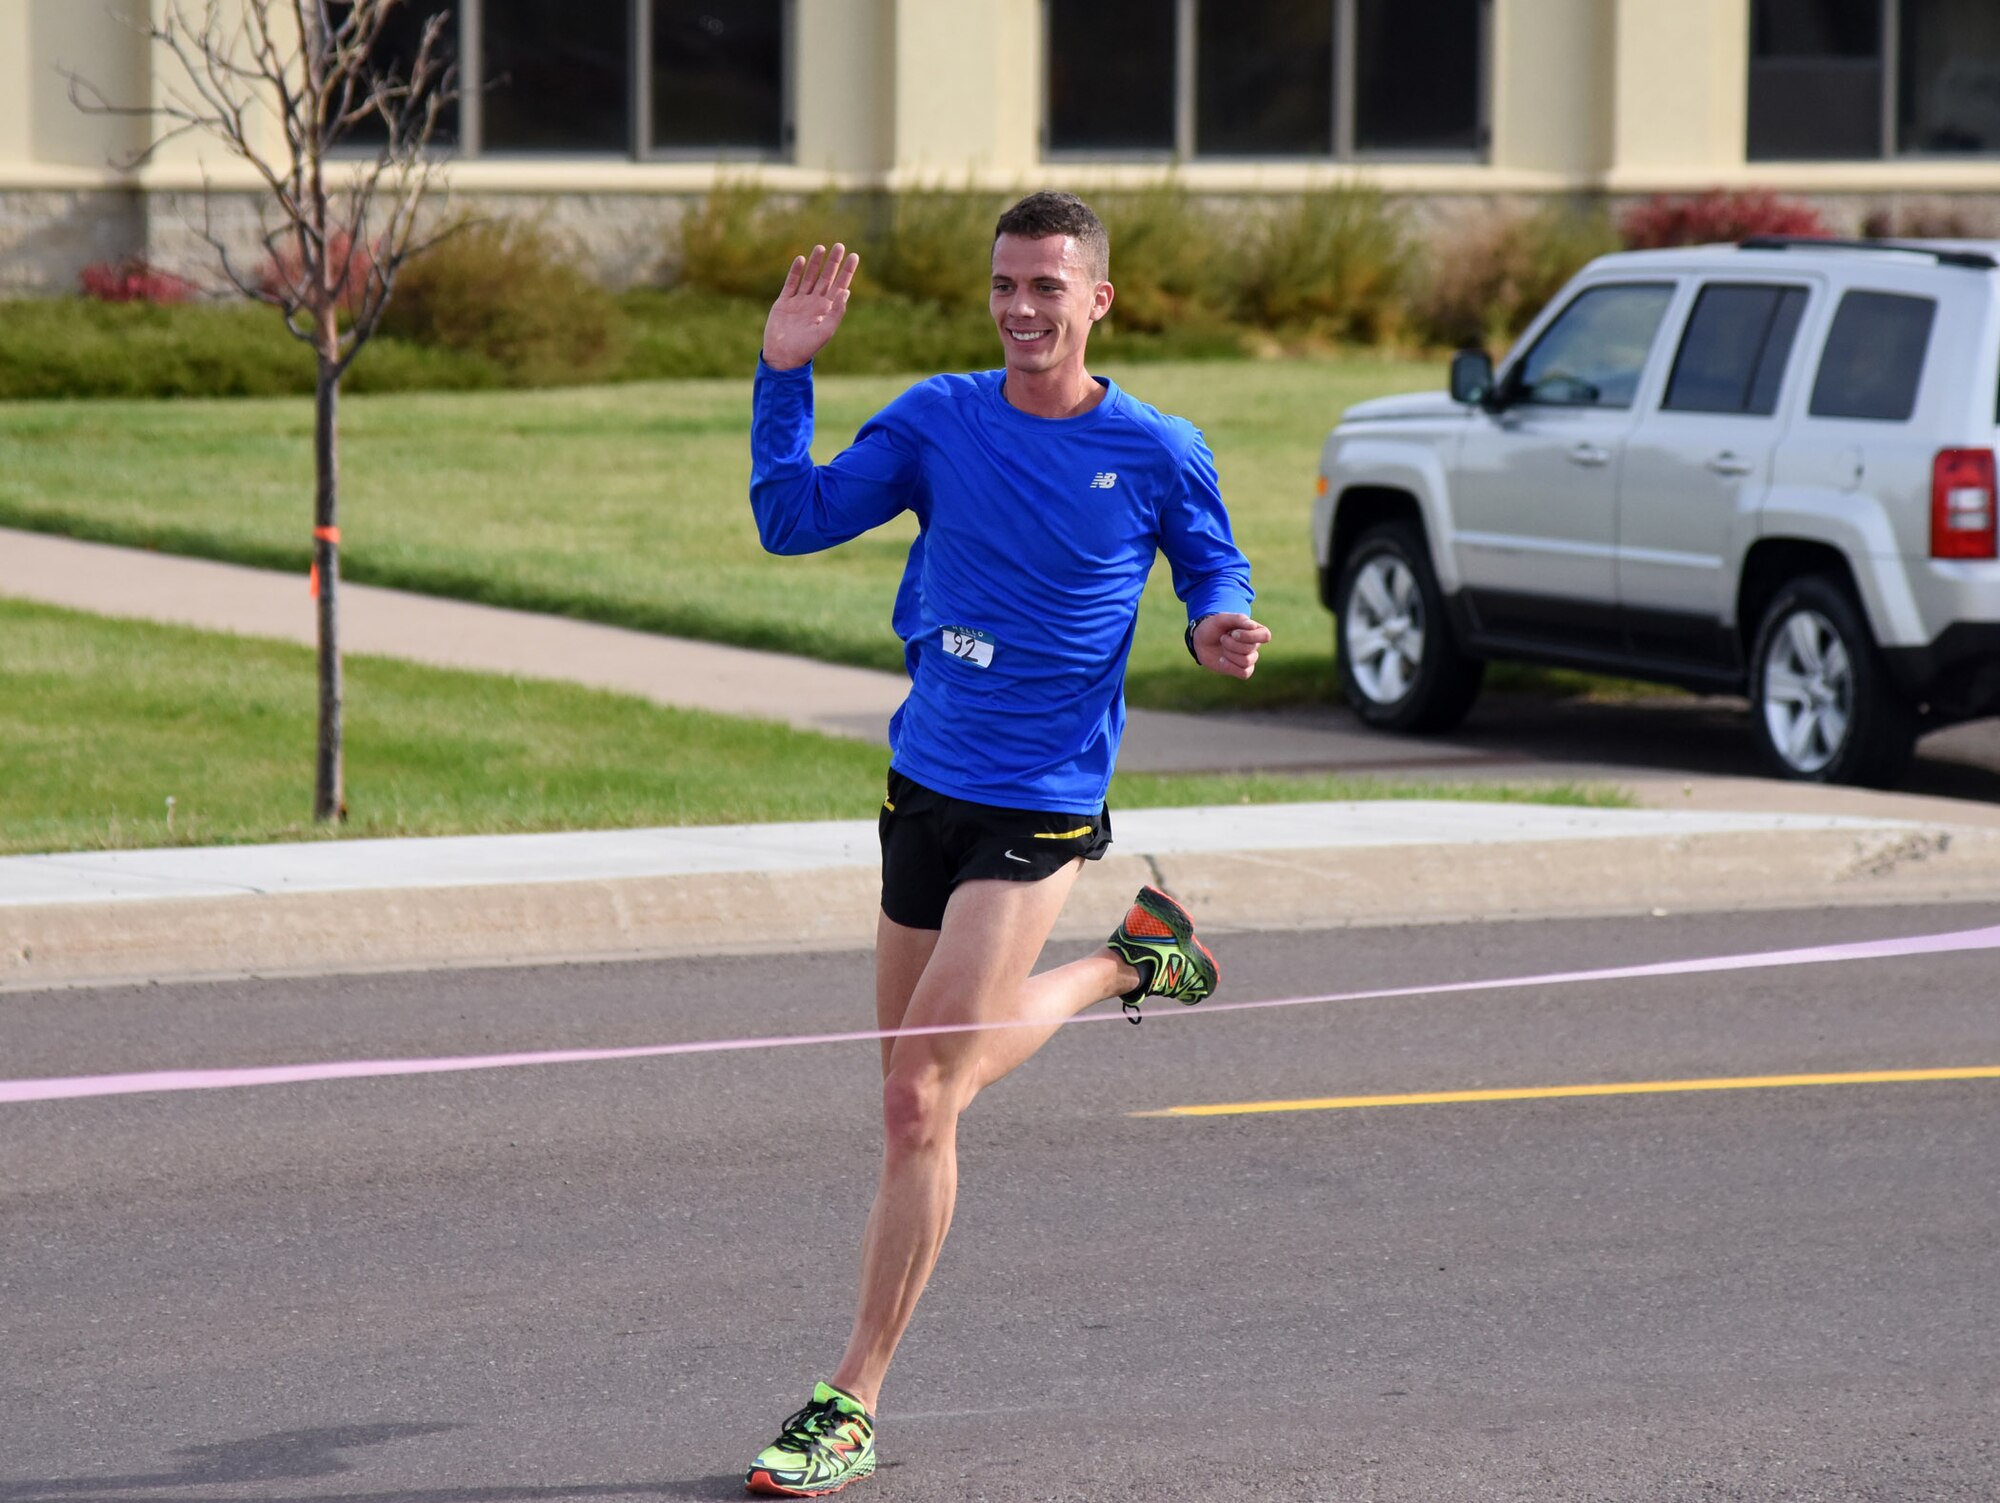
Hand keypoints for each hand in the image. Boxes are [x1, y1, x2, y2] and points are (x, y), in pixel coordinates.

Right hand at [761, 242, 859, 370]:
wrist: (783, 355)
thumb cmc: (807, 347)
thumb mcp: (825, 330)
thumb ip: (837, 312)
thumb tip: (846, 291)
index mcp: (827, 310)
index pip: (840, 286)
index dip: (847, 271)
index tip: (854, 256)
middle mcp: (814, 303)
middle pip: (826, 277)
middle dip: (833, 262)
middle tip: (840, 246)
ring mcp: (799, 301)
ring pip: (809, 277)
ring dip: (815, 263)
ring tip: (821, 247)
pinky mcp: (784, 302)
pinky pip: (791, 283)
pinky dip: (795, 271)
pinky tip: (801, 260)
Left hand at [1193, 612, 1270, 678]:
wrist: (1201, 642)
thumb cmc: (1213, 627)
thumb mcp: (1222, 618)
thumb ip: (1238, 619)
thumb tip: (1253, 626)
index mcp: (1255, 630)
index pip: (1265, 635)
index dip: (1250, 636)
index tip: (1234, 633)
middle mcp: (1254, 645)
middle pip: (1251, 649)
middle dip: (1231, 644)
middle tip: (1222, 638)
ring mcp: (1249, 658)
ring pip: (1246, 661)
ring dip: (1229, 654)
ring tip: (1223, 649)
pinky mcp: (1241, 670)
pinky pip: (1244, 673)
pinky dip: (1230, 667)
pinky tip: (1222, 660)